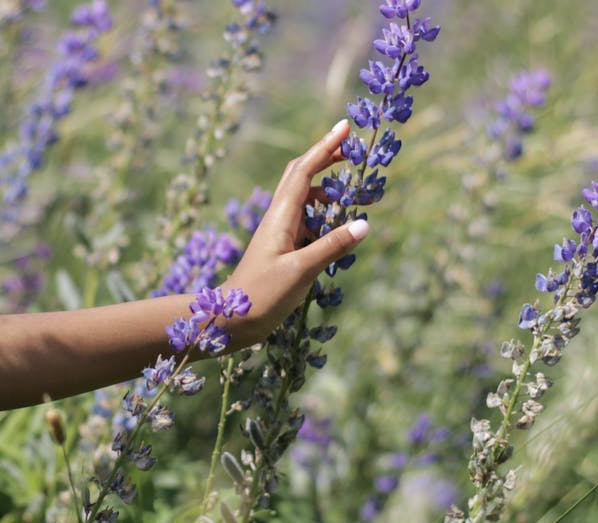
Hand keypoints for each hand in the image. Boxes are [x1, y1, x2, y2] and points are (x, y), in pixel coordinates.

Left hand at [222, 119, 368, 345]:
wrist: (233, 319)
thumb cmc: (262, 295)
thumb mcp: (301, 271)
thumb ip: (333, 246)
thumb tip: (364, 225)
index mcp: (281, 216)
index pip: (305, 170)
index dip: (325, 147)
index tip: (345, 127)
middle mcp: (279, 218)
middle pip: (302, 174)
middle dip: (325, 157)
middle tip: (351, 147)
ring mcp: (280, 232)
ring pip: (306, 198)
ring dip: (330, 191)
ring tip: (355, 197)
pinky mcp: (284, 248)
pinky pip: (308, 222)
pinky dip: (326, 218)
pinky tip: (340, 231)